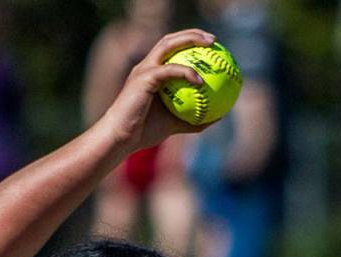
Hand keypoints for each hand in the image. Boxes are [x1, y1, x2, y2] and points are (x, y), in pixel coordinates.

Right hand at [95, 29, 216, 153]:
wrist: (121, 137)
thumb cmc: (144, 132)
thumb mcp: (175, 124)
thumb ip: (194, 118)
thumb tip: (219, 116)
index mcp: (152, 73)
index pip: (171, 49)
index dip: (190, 42)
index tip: (211, 47)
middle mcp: (146, 66)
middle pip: (170, 40)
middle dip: (192, 34)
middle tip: (214, 41)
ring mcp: (144, 69)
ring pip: (168, 45)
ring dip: (189, 39)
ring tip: (211, 44)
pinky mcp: (144, 78)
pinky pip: (170, 70)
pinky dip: (186, 72)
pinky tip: (201, 80)